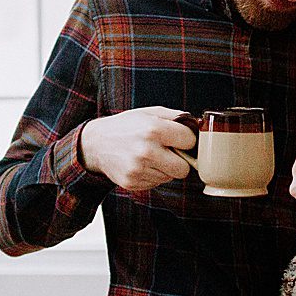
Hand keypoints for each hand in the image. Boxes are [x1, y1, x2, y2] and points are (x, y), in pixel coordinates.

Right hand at [74, 107, 196, 191]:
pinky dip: (152, 175)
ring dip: (164, 168)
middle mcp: (146, 151)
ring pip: (169, 177)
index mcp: (153, 129)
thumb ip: (176, 117)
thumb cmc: (127, 126)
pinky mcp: (132, 182)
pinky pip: (156, 183)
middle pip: (184, 169)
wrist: (96, 143)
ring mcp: (138, 169)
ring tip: (150, 156)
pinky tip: (141, 164)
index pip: (189, 142)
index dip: (186, 140)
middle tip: (169, 153)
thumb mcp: (150, 112)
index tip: (180, 139)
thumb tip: (199, 125)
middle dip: (180, 161)